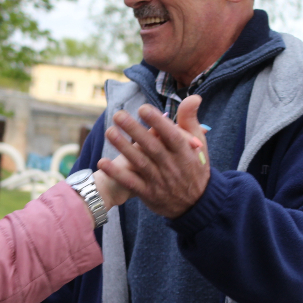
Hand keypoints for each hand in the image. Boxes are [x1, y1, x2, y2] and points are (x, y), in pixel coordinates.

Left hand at [97, 95, 209, 218]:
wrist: (197, 205)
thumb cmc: (195, 167)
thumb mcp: (199, 144)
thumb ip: (190, 120)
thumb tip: (193, 96)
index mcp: (184, 152)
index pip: (172, 135)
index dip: (158, 122)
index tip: (143, 108)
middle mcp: (172, 166)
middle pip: (152, 147)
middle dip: (135, 131)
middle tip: (118, 115)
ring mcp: (159, 181)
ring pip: (140, 163)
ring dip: (123, 148)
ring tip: (109, 132)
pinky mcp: (149, 193)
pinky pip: (131, 183)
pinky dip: (117, 174)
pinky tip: (103, 162)